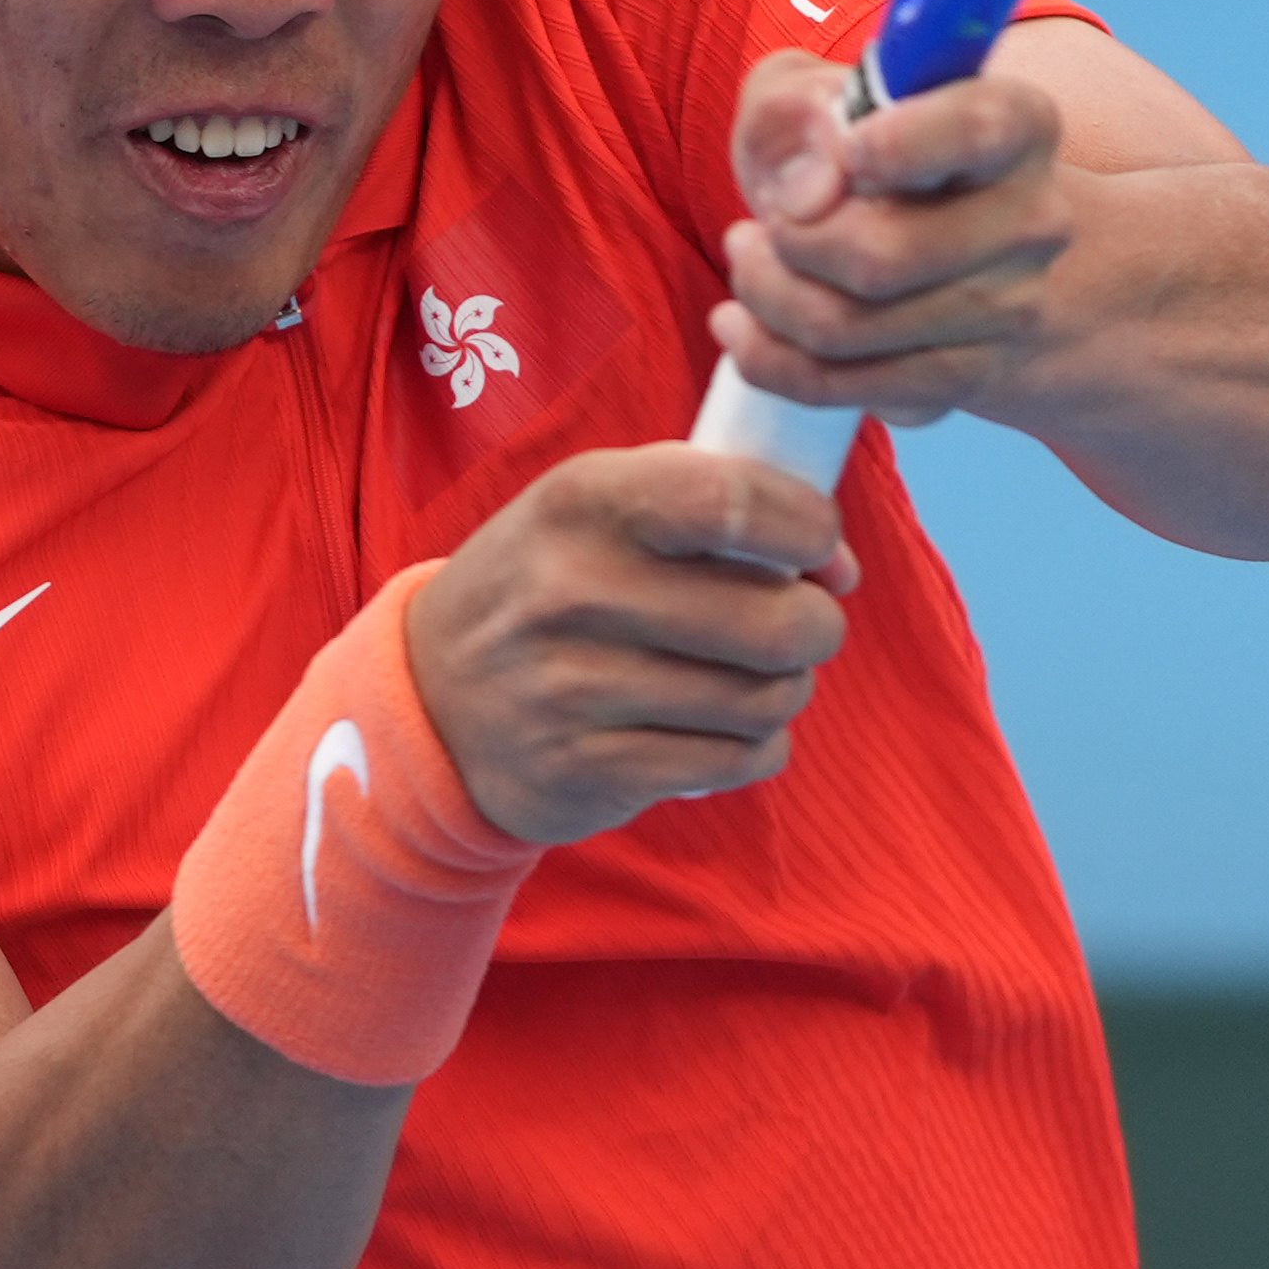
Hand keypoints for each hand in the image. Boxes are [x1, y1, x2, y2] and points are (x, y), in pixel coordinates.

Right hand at [404, 444, 853, 846]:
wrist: (430, 699)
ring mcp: (576, 687)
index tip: (818, 546)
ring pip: (765, 698)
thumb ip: (707, 504)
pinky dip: (756, 746)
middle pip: (773, 620)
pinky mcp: (589, 768)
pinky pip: (736, 761)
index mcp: (582, 500)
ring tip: (754, 675)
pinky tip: (724, 727)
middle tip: (799, 623)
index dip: (808, 526)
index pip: (733, 502)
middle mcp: (573, 590)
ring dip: (786, 689)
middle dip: (816, 624)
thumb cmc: (546, 585)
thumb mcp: (591, 508)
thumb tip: (838, 565)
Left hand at [712, 49, 1074, 431]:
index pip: (977, 128)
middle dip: (789, 243)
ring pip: (849, 327)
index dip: (900, 142)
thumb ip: (792, 111)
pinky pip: (843, 386)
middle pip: (884, 256)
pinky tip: (744, 326)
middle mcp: (1032, 220)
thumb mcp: (810, 95)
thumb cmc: (860, 146)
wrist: (929, 233)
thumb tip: (806, 191)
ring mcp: (1008, 309)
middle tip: (762, 223)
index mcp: (1016, 123)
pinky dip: (771, 358)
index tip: (848, 150)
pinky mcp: (966, 377)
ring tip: (750, 259)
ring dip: (768, 296)